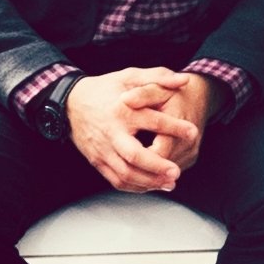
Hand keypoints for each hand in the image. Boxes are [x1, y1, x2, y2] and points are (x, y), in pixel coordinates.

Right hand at [65, 66, 204, 193]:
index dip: (174, 127)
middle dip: (157, 166)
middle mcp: (111, 133)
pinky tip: (150, 186)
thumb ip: (157, 77)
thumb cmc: (104, 89)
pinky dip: (134, 187)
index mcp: (122, 111)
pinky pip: (116, 180)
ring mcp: (102, 150)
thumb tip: (183, 80)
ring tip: (169, 183)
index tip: (193, 132)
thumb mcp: (129, 76)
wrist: (70, 103)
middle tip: (176, 171)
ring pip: (125, 173)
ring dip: (148, 182)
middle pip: (134, 156)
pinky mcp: (97, 161)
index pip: (152, 121)